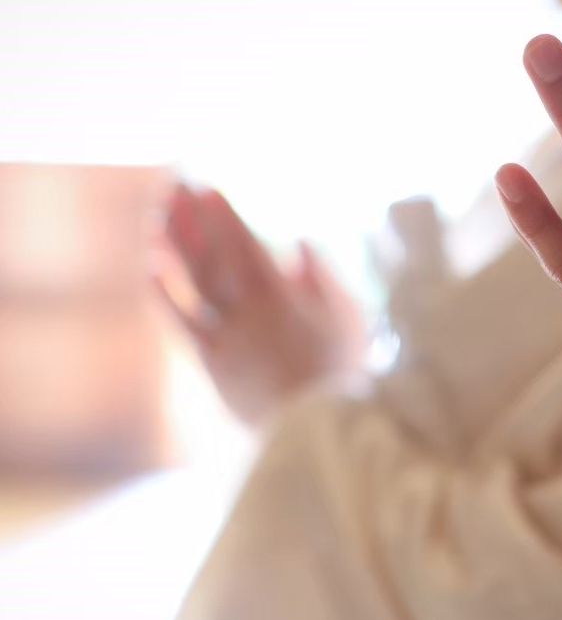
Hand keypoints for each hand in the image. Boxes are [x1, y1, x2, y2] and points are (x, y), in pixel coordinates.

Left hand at [153, 184, 366, 427]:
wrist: (324, 434)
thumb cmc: (347, 375)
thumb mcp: (350, 321)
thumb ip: (322, 279)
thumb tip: (300, 243)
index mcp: (280, 300)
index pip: (244, 247)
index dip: (223, 215)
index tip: (206, 185)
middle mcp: (245, 316)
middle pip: (211, 259)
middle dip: (192, 220)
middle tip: (175, 184)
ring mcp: (226, 342)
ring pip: (192, 287)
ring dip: (172, 249)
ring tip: (156, 216)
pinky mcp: (215, 367)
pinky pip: (183, 326)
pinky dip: (166, 296)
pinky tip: (151, 269)